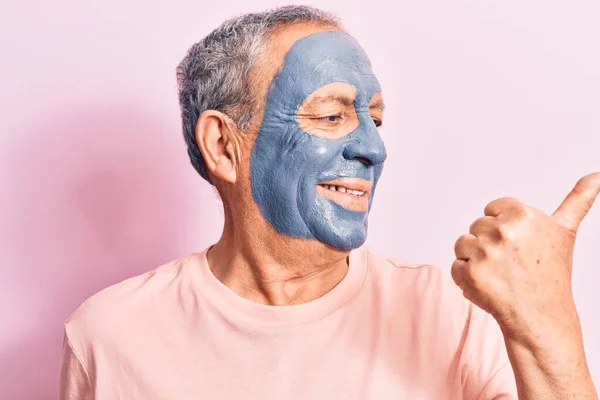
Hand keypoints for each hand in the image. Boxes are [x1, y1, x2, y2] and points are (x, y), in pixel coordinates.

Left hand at [451, 172, 599, 342]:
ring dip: (475, 260)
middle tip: (511, 263)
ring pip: (462, 244)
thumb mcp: (565, 231)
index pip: (492, 209)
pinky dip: (466, 278)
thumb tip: (598, 174)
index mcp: (523, 214)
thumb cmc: (551, 273)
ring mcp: (485, 253)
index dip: (503, 227)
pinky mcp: (470, 273)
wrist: (542, 317)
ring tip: (500, 274)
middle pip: (477, 226)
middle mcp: (504, 230)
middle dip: (489, 244)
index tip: (518, 244)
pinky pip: (455, 266)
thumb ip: (578, 199)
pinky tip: (489, 286)